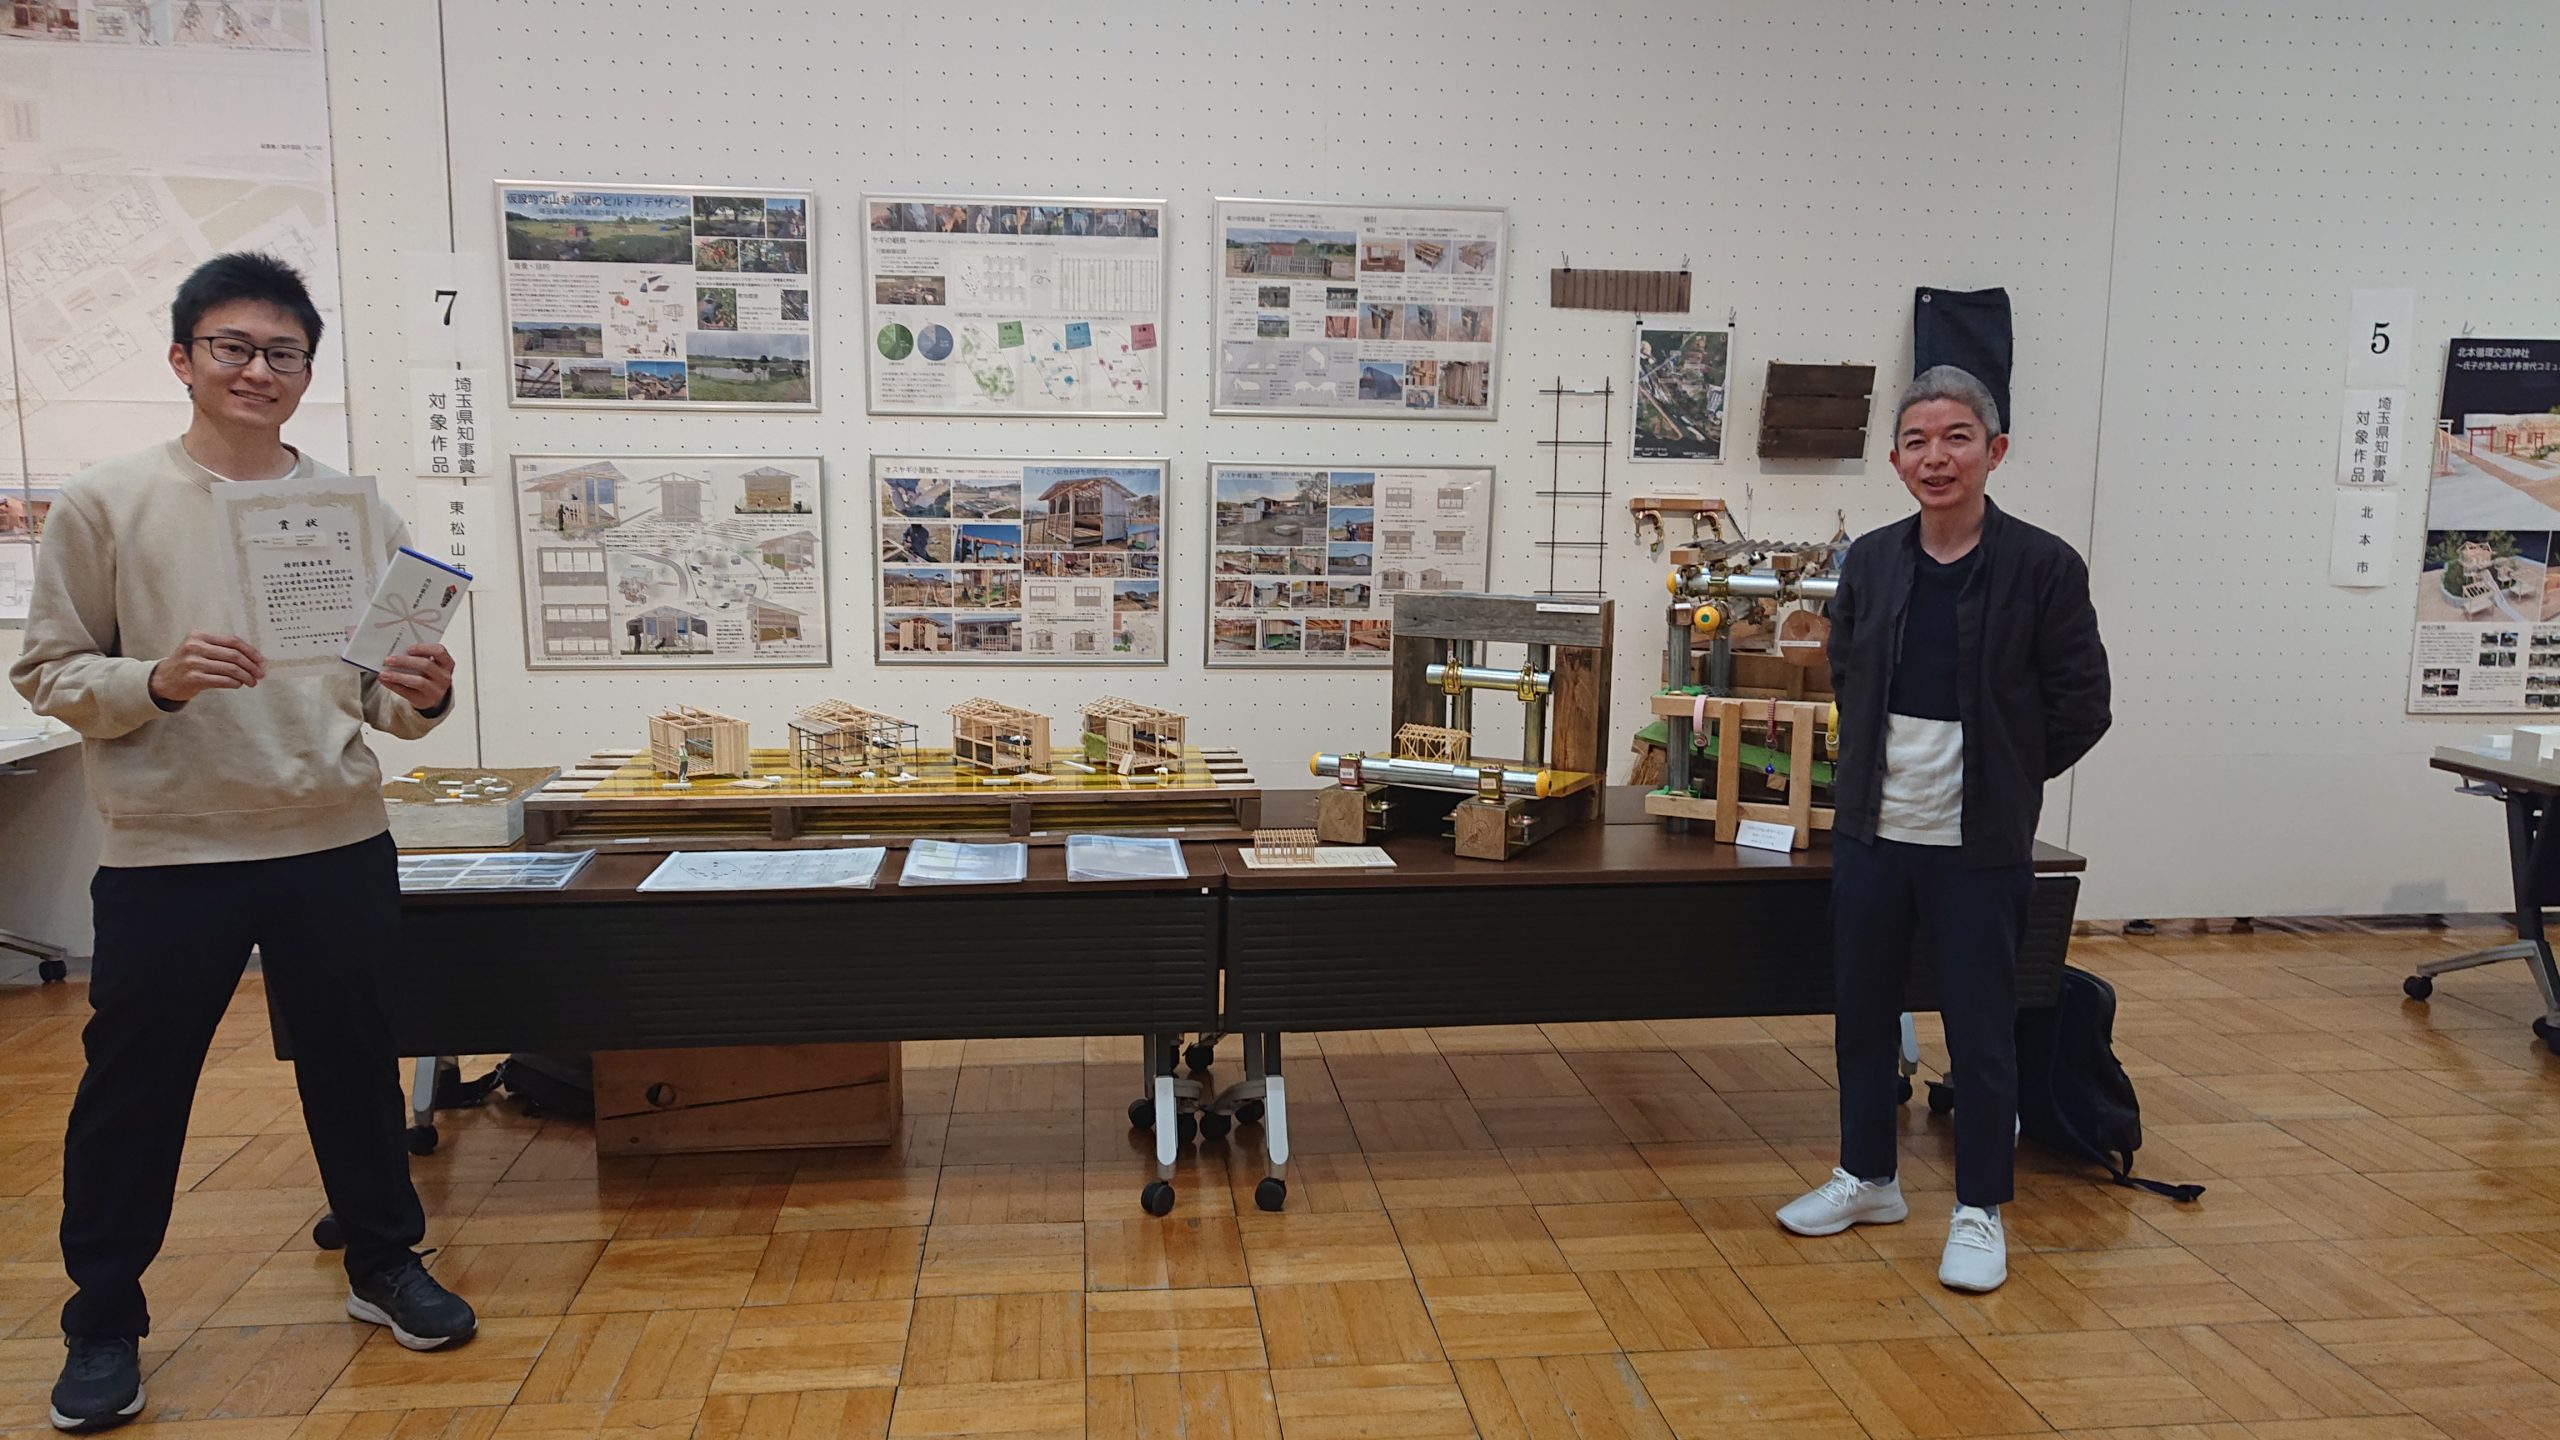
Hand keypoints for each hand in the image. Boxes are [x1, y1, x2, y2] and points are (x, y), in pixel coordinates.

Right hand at [150, 632, 265, 703]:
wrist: (163, 680)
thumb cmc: (187, 663)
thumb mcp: (199, 649)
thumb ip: (221, 648)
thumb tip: (252, 656)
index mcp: (199, 635)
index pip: (233, 641)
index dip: (250, 651)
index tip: (261, 660)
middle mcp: (195, 647)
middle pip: (234, 655)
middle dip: (251, 666)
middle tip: (260, 673)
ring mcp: (193, 662)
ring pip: (231, 669)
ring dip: (246, 677)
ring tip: (252, 682)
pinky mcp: (194, 678)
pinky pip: (223, 680)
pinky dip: (235, 683)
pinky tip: (238, 684)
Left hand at [377, 643, 454, 710]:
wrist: (432, 696)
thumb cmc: (428, 675)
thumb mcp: (431, 664)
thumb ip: (419, 657)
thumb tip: (396, 652)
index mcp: (447, 664)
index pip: (439, 652)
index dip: (424, 648)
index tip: (408, 648)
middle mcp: (444, 677)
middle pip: (426, 666)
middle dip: (405, 661)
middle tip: (389, 660)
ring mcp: (436, 690)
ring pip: (418, 681)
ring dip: (398, 676)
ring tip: (384, 673)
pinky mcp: (425, 700)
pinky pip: (408, 693)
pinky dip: (394, 686)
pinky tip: (385, 681)